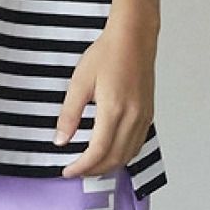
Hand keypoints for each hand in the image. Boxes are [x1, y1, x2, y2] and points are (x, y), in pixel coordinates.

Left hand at [54, 18, 157, 178]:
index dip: (82, 166)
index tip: (67, 171)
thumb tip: (61, 140)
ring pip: (128, 155)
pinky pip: (137, 144)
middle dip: (94, 170)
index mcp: (114, 110)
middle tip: (76, 171)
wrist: (133, 38)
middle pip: (114, 158)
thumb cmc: (106, 54)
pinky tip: (111, 152)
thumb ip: (70, 114)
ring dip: (109, 165)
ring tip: (90, 166)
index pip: (97, 151)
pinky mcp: (148, 114)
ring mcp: (143, 117)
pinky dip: (123, 155)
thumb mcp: (80, 81)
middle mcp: (132, 118)